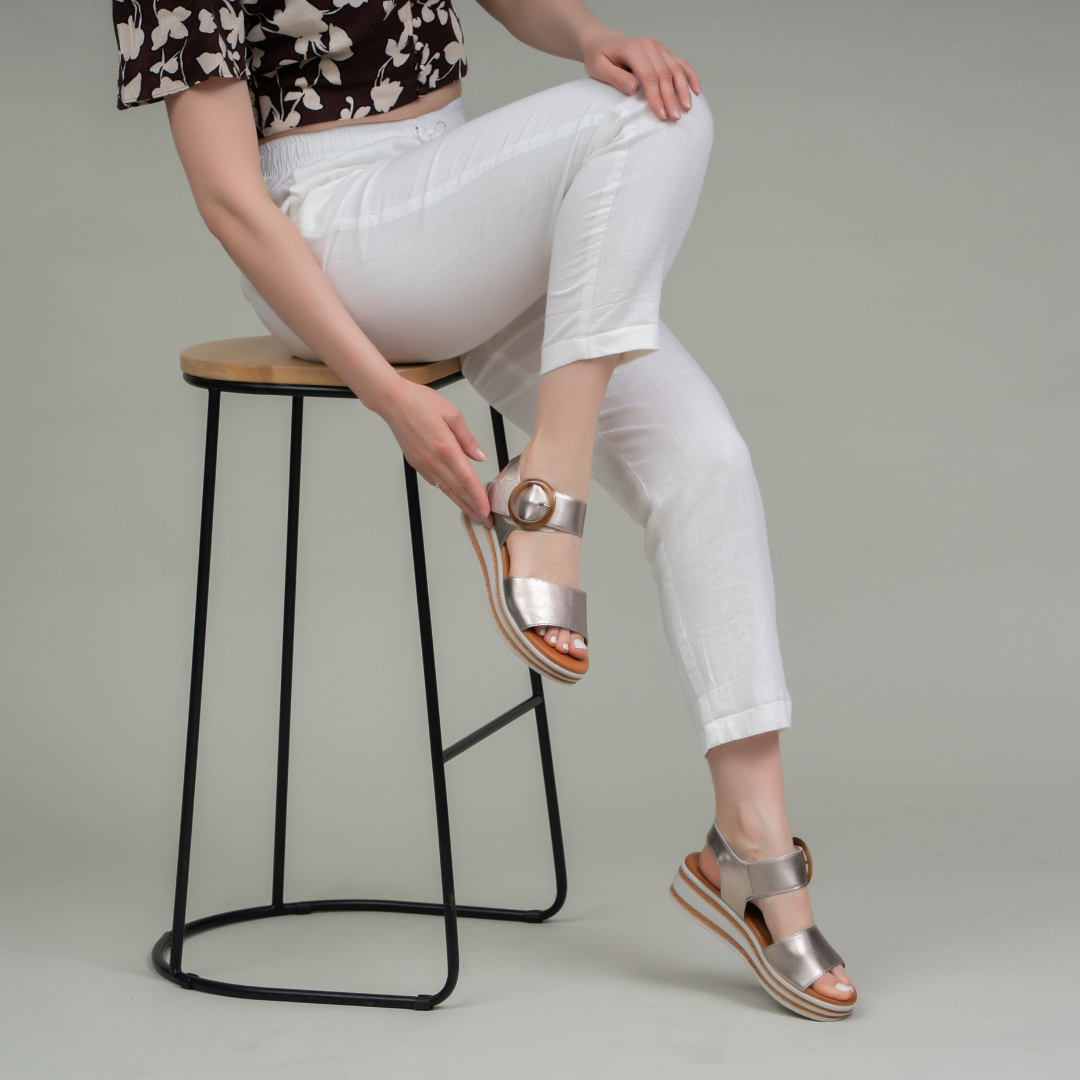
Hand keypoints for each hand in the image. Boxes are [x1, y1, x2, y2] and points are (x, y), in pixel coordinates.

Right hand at [377, 379, 491, 522]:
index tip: (487, 510)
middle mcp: (433, 460)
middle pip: (457, 490)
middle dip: (473, 507)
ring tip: (473, 514)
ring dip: (461, 504)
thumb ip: (468, 439)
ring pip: (446, 490)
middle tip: (485, 519)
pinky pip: (435, 482)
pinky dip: (447, 493)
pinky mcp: (416, 464)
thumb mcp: (452, 415)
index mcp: (446, 448)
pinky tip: (455, 497)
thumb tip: (481, 457)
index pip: (467, 480)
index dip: (478, 498)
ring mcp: (423, 464)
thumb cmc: (420, 402)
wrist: (393, 402)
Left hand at [583, 32, 700, 121]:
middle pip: (664, 74)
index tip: (662, 115)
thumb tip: (633, 88)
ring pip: (676, 69)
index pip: (649, 76)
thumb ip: (615, 77)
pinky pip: (681, 63)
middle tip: (676, 118)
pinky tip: (697, 90)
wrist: (604, 43)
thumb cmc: (599, 58)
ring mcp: (658, 47)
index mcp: (633, 49)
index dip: (656, 97)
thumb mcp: (598, 68)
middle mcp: (649, 45)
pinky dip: (690, 76)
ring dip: (684, 89)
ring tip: (688, 108)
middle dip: (671, 97)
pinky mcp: (663, 52)